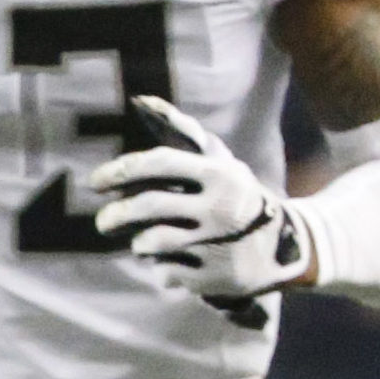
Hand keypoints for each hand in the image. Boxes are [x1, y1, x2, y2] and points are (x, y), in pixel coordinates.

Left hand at [93, 96, 306, 319]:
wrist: (285, 247)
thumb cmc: (234, 195)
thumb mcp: (219, 163)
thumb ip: (181, 133)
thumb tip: (141, 101)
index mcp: (220, 175)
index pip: (159, 162)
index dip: (119, 171)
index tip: (94, 183)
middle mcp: (219, 208)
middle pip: (144, 208)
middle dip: (113, 217)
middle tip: (103, 223)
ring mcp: (217, 245)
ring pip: (148, 243)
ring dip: (139, 244)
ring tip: (146, 243)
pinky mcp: (213, 278)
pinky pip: (164, 273)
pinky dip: (163, 268)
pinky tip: (182, 263)